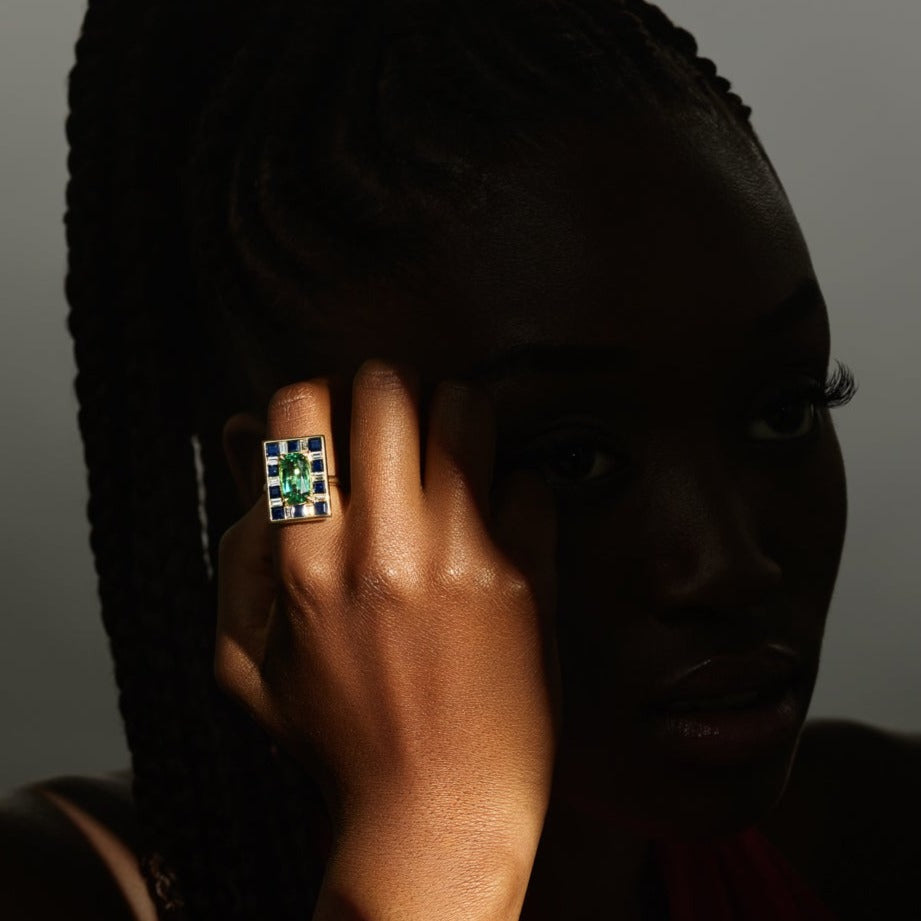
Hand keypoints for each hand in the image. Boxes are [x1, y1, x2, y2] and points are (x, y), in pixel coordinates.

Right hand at [215, 359, 559, 917]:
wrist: (436, 815)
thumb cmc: (338, 739)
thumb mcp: (248, 659)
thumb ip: (238, 542)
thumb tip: (243, 434)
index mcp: (303, 561)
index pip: (300, 410)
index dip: (317, 398)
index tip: (335, 422)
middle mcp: (381, 547)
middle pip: (387, 387)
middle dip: (390, 392)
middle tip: (397, 428)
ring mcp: (457, 558)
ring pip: (467, 410)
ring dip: (457, 420)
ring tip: (452, 458)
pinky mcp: (523, 577)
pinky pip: (527, 480)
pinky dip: (513, 491)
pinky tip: (497, 527)